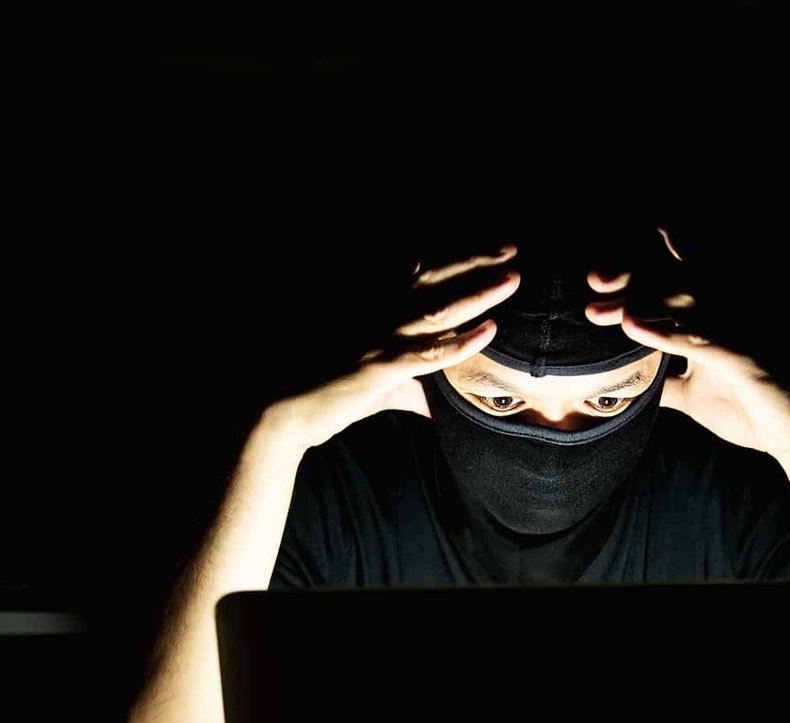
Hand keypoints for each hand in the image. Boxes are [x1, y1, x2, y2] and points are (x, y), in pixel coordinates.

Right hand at [269, 246, 520, 449]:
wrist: (277, 409)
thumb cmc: (316, 391)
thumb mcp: (363, 381)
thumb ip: (402, 387)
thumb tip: (428, 403)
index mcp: (369, 309)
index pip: (417, 275)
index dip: (452, 258)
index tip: (484, 246)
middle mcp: (375, 315)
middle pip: (433, 280)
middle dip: (473, 260)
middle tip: (510, 247)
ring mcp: (378, 340)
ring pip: (438, 310)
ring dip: (477, 292)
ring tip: (512, 277)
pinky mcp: (380, 369)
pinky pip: (429, 354)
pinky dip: (461, 342)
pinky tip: (490, 330)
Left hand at [585, 226, 789, 459]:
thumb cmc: (751, 406)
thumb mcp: (693, 396)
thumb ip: (663, 383)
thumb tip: (628, 388)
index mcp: (709, 320)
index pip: (667, 285)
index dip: (634, 276)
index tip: (595, 282)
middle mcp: (722, 315)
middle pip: (669, 282)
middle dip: (631, 276)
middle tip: (594, 280)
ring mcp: (734, 331)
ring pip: (681, 302)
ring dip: (639, 301)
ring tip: (600, 309)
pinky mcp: (742, 356)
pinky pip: (698, 339)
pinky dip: (664, 331)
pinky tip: (632, 327)